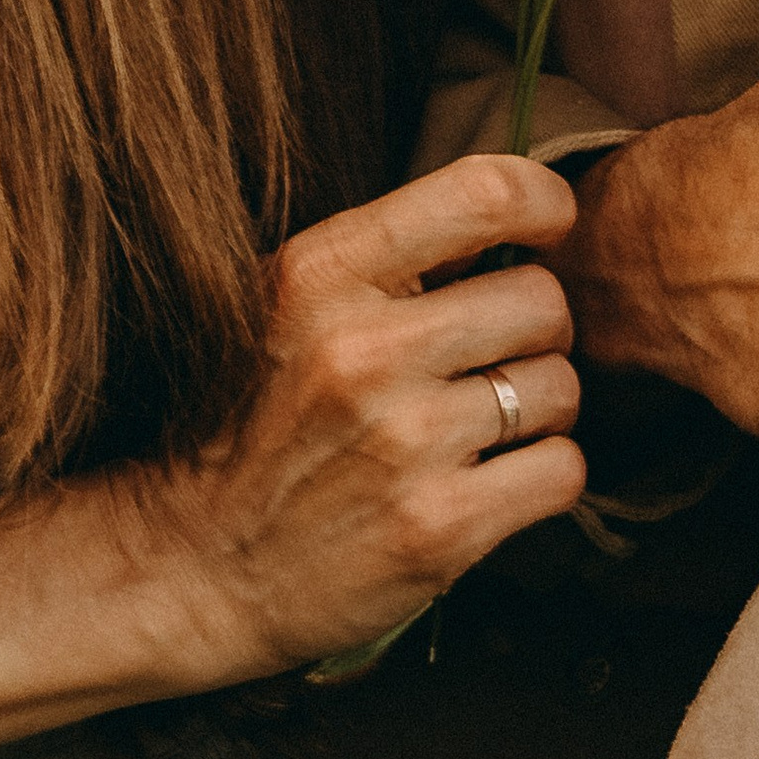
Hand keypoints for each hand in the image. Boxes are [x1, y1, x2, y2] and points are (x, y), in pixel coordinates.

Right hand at [152, 156, 585, 681]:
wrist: (195, 565)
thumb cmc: (257, 421)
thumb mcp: (291, 304)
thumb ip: (390, 257)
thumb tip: (520, 211)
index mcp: (322, 274)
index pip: (480, 194)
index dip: (542, 201)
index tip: (549, 228)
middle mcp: (364, 350)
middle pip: (542, 299)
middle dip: (533, 331)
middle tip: (491, 360)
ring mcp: (405, 442)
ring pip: (561, 386)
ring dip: (540, 408)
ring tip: (482, 425)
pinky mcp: (440, 527)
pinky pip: (562, 470)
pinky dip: (543, 475)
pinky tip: (492, 481)